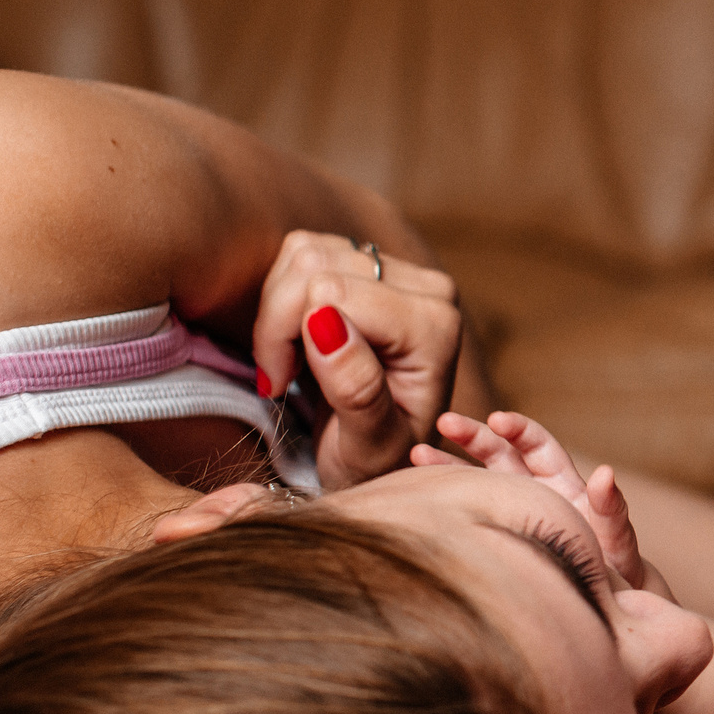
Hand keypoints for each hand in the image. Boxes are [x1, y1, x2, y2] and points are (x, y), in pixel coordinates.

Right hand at [252, 231, 461, 490]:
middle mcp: (428, 289)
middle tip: (281, 378)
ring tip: (290, 363)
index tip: (281, 388)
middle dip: (279, 325)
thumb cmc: (377, 460)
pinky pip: (303, 253)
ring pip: (305, 253)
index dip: (288, 338)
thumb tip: (325, 320)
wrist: (382, 456)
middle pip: (315, 266)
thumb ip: (356, 389)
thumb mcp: (369, 446)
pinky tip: (298, 339)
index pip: (332, 293)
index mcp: (435, 325)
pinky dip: (282, 297)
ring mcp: (401, 272)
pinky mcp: (371, 265)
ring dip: (277, 312)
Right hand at [412, 410, 674, 599]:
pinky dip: (447, 506)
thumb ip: (612, 509)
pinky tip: (417, 501)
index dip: (518, 430)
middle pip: (500, 455)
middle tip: (445, 423)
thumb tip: (605, 473)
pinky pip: (470, 517)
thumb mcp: (618, 539)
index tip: (498, 420)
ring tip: (416, 455)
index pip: (538, 446)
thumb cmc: (616, 572)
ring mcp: (510, 515)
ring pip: (478, 483)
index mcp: (563, 486)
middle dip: (474, 437)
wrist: (604, 608)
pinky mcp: (496, 540)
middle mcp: (533, 493)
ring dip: (449, 467)